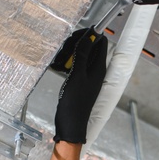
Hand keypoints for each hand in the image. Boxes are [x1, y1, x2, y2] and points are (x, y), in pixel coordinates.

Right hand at [52, 27, 107, 143]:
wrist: (70, 124)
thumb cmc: (75, 103)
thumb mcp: (77, 76)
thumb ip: (83, 56)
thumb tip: (88, 37)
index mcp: (99, 68)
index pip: (100, 42)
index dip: (89, 35)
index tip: (75, 35)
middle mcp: (95, 70)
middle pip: (89, 47)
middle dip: (76, 44)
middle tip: (64, 49)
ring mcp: (87, 75)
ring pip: (80, 55)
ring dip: (69, 53)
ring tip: (59, 60)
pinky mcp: (79, 80)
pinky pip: (74, 65)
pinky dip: (66, 63)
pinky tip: (58, 66)